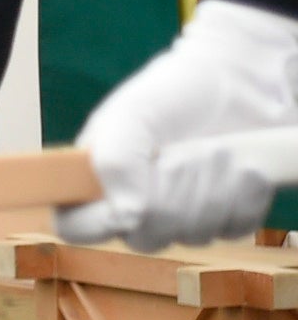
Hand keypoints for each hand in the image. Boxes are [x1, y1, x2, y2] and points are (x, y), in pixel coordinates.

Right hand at [64, 0, 297, 248]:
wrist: (240, 83)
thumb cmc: (174, 91)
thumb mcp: (132, 114)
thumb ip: (115, 161)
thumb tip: (125, 217)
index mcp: (97, 179)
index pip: (75, 226)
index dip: (94, 224)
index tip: (125, 205)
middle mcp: (136, 205)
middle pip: (144, 237)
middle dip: (173, 195)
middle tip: (185, 155)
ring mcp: (183, 216)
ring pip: (193, 235)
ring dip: (214, 188)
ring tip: (218, 150)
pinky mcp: (226, 217)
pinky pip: (233, 229)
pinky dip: (243, 198)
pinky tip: (242, 168)